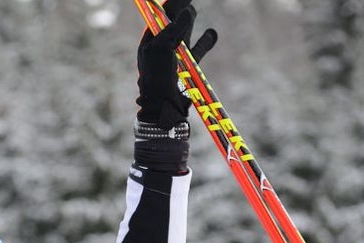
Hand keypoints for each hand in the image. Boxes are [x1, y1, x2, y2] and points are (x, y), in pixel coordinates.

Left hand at [136, 0, 216, 129]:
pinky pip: (199, 50)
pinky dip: (206, 41)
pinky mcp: (188, 68)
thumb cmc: (157, 81)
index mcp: (151, 41)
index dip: (174, 2)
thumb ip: (174, 30)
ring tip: (192, 7)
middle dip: (179, 6)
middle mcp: (162, 47)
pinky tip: (212, 33)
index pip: (162, 15)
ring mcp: (176, 57)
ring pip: (185, 32)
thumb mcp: (162, 51)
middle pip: (173, 20)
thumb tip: (188, 10)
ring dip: (189, 20)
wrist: (164, 111)